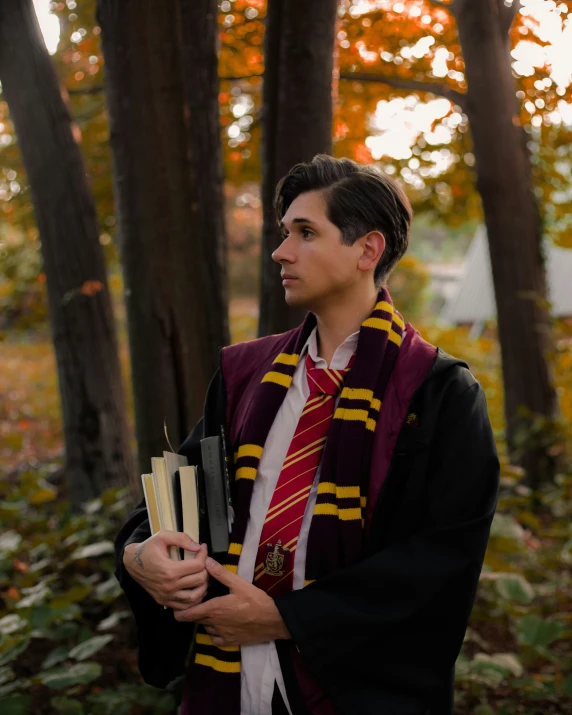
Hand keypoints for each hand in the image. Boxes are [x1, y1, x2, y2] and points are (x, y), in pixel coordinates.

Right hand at [123, 531, 208, 609]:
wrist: (131, 563)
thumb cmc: (148, 548)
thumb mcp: (162, 536)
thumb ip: (181, 538)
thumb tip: (197, 546)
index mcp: (169, 570)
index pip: (198, 566)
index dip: (204, 555)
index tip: (203, 548)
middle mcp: (169, 586)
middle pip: (200, 580)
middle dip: (206, 568)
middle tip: (203, 561)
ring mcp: (166, 596)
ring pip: (195, 597)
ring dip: (203, 585)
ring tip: (202, 574)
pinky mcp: (164, 602)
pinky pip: (184, 606)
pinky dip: (194, 599)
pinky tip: (196, 588)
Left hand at [173, 557, 290, 646]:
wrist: (272, 620)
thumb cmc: (255, 600)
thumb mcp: (239, 583)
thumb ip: (221, 573)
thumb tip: (207, 562)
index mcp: (214, 609)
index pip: (189, 614)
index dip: (179, 612)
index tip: (175, 607)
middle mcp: (214, 624)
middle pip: (196, 621)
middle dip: (193, 612)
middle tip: (197, 603)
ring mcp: (222, 635)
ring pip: (205, 628)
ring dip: (205, 620)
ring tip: (210, 611)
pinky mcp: (230, 642)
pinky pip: (215, 638)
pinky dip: (213, 632)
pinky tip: (219, 624)